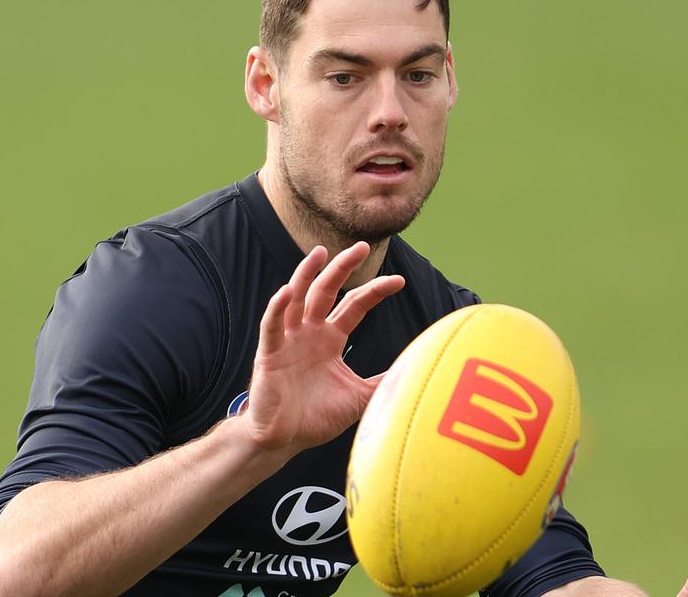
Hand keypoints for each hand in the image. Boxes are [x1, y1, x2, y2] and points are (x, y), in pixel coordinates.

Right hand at [242, 242, 404, 452]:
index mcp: (331, 339)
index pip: (355, 305)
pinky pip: (272, 325)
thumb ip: (384, 383)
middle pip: (326, 290)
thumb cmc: (316, 418)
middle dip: (343, 268)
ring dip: (306, 274)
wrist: (284, 440)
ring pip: (297, 298)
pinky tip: (286, 291)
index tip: (398, 281)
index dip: (375, 291)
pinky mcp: (269, 353)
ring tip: (320, 252)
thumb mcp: (359, 397)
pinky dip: (277, 307)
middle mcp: (310, 332)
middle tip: (361, 246)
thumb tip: (418, 374)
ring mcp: (288, 340)